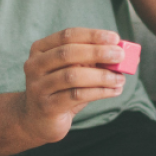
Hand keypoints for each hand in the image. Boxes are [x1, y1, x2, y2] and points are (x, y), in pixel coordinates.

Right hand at [16, 27, 128, 142]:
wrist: (39, 120)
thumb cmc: (61, 89)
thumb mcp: (73, 70)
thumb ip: (92, 60)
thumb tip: (121, 52)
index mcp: (40, 49)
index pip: (67, 36)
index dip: (92, 35)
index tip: (115, 38)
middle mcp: (34, 65)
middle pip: (68, 53)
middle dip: (97, 52)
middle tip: (120, 56)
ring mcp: (38, 86)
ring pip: (72, 76)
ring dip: (101, 76)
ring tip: (120, 79)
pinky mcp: (47, 106)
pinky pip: (76, 96)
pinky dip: (99, 92)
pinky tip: (114, 91)